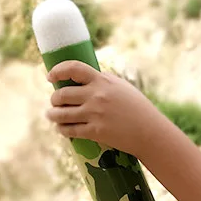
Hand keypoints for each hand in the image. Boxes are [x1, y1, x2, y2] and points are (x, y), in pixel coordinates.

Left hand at [45, 60, 162, 156]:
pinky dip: (63, 130)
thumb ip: (103, 82)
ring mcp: (95, 114)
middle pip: (63, 94)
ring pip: (63, 114)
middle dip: (54, 99)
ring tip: (51, 115)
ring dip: (53, 115)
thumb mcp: (122, 88)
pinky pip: (71, 130)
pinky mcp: (96, 132)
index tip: (50, 76)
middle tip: (53, 102)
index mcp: (103, 81)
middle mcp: (96, 96)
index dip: (58, 70)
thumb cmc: (139, 109)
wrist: (150, 132)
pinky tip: (61, 129)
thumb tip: (85, 80)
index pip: (73, 68)